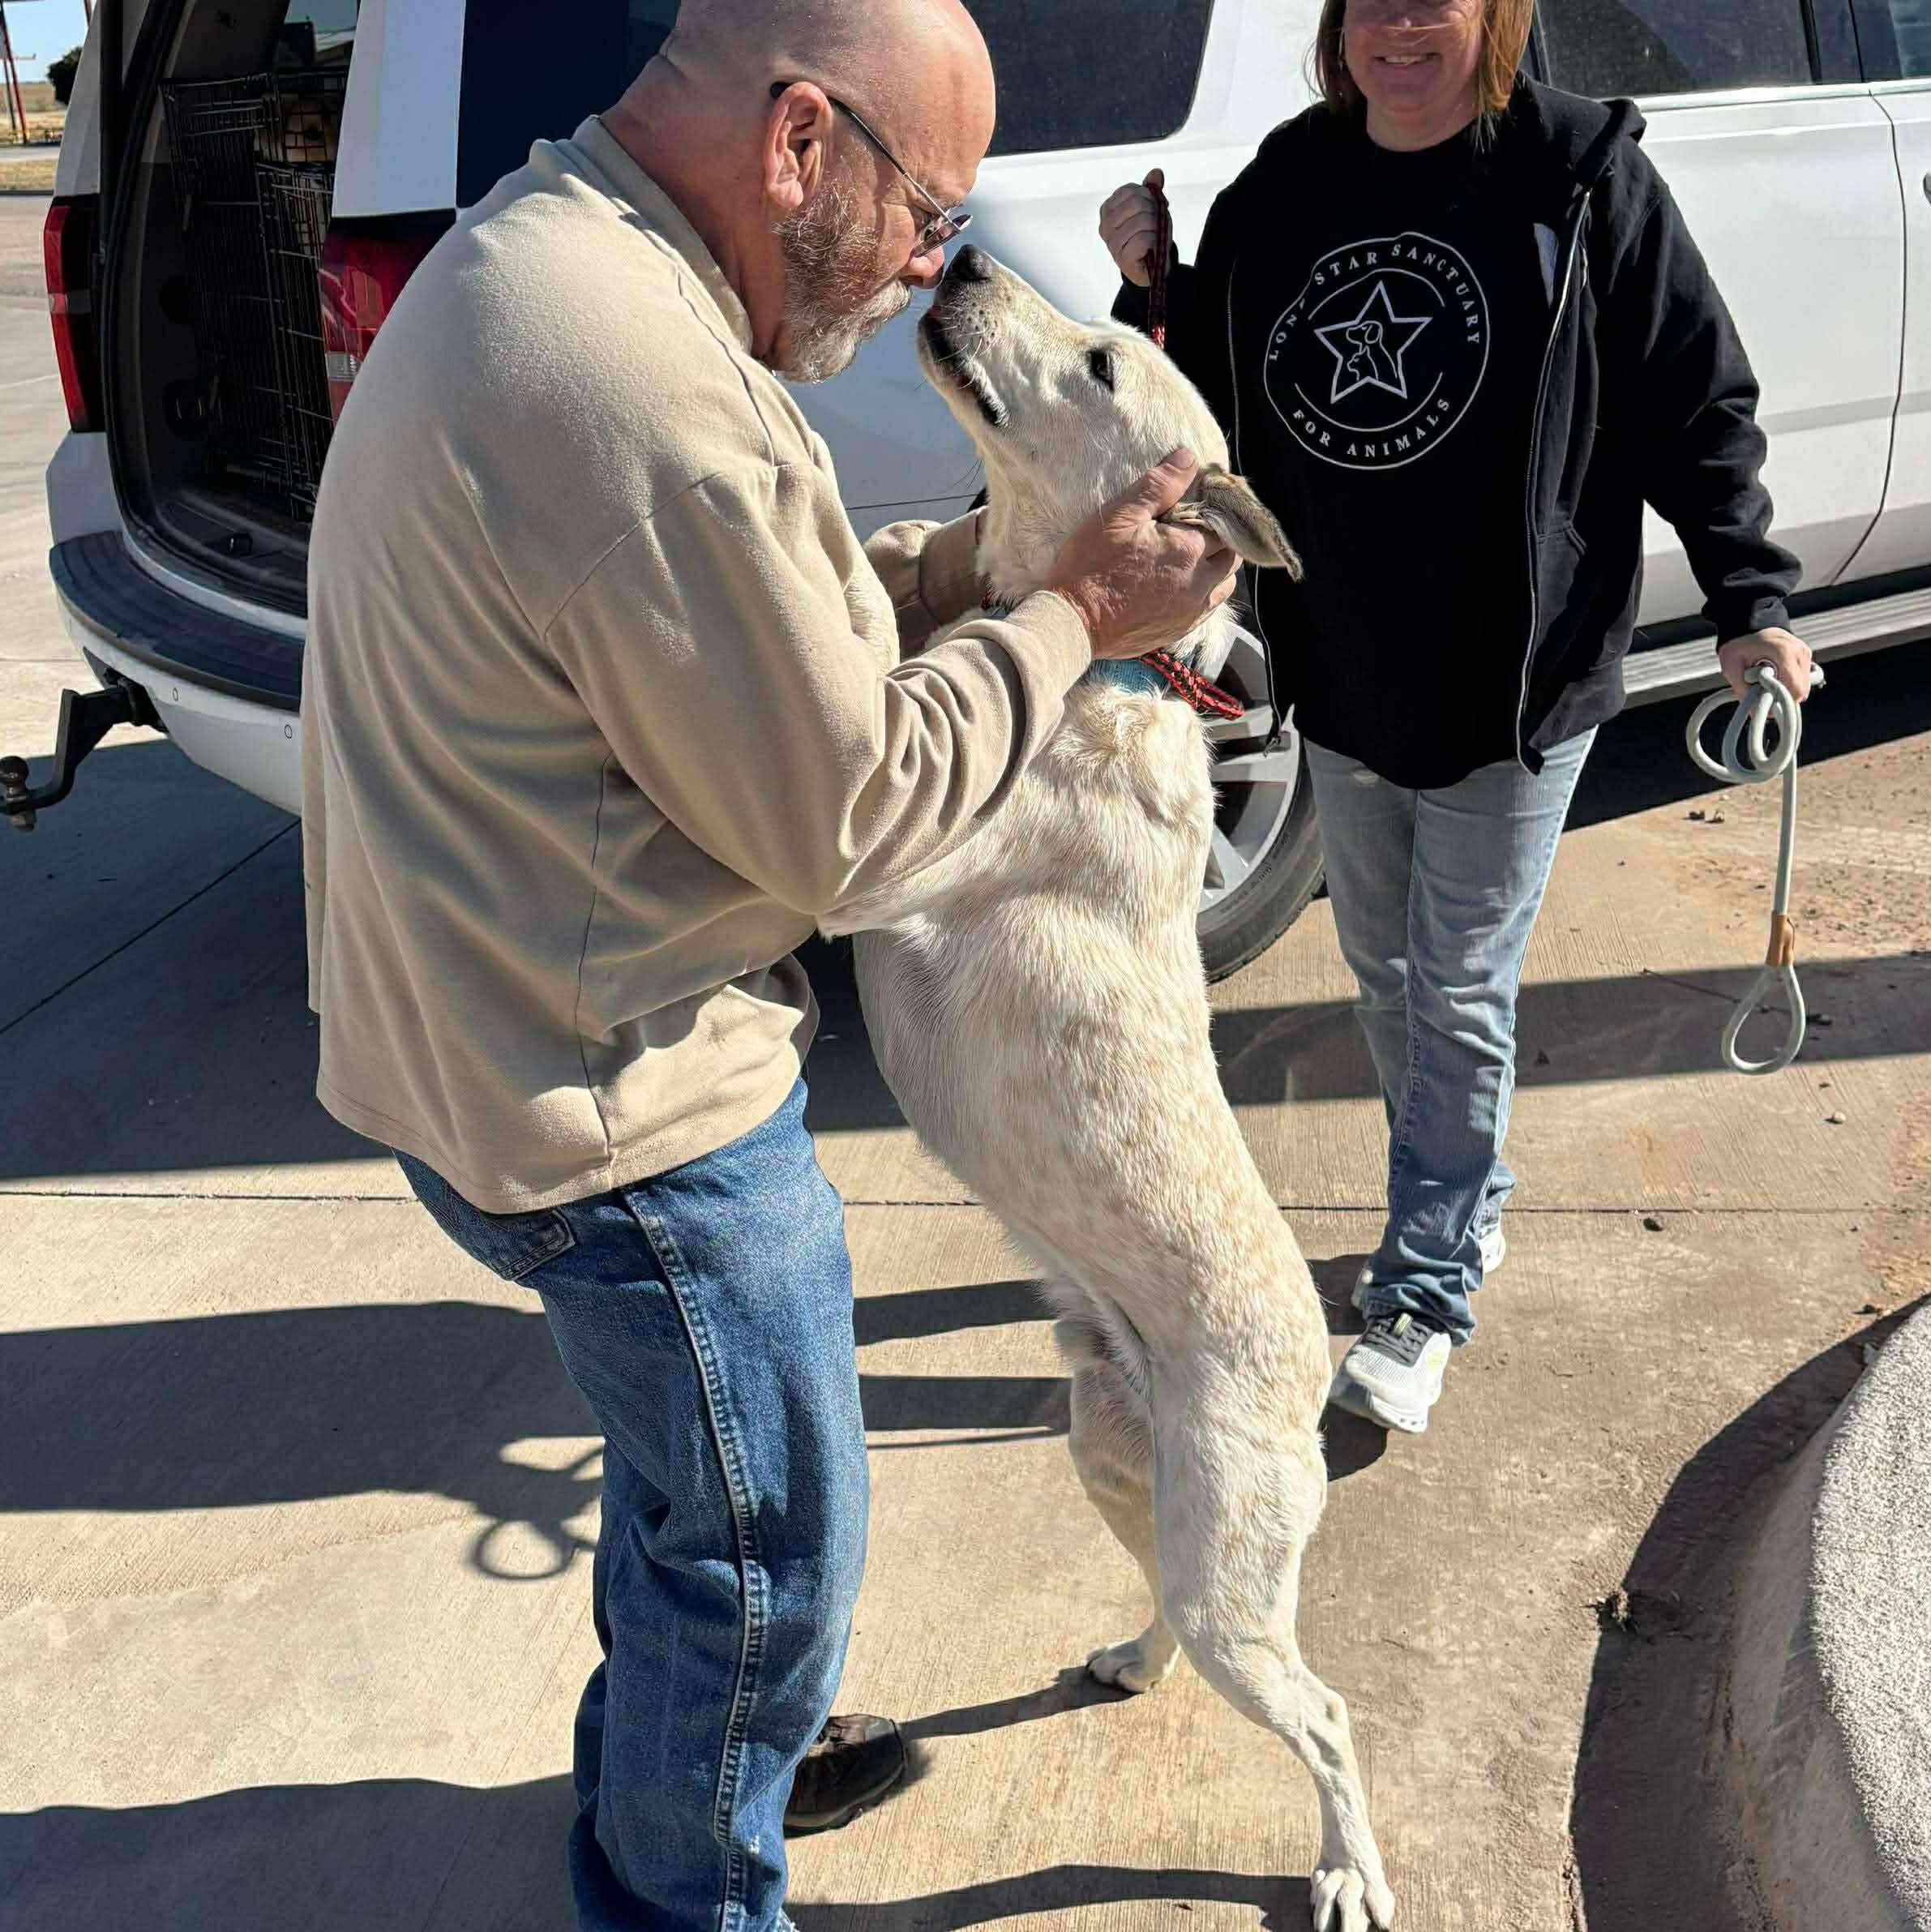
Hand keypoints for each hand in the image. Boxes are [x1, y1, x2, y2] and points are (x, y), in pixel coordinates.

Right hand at [1045, 448, 1238, 660]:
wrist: (1073, 624)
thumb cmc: (1090, 566)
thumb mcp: (1120, 515)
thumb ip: (1158, 485)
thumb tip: (1188, 457)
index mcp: (1190, 548)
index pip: (1222, 522)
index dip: (1212, 510)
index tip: (1196, 505)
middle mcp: (1200, 582)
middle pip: (1231, 555)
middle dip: (1220, 539)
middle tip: (1194, 530)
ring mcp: (1191, 611)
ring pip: (1225, 584)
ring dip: (1217, 568)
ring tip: (1192, 558)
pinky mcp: (1179, 631)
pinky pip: (1208, 609)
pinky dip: (1205, 593)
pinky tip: (1183, 585)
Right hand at [1099, 169, 1165, 287]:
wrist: (1154, 266)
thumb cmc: (1150, 234)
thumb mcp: (1153, 207)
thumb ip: (1152, 189)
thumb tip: (1157, 173)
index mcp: (1108, 210)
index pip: (1132, 191)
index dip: (1148, 197)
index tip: (1150, 210)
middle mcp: (1106, 226)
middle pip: (1137, 203)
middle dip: (1153, 212)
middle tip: (1154, 225)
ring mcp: (1112, 244)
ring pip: (1142, 221)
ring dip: (1155, 228)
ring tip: (1153, 237)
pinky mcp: (1122, 258)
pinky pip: (1144, 239)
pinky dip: (1154, 241)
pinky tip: (1151, 248)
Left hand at [1718, 627, 1814, 702]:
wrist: (1747, 621)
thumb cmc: (1738, 643)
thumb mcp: (1731, 667)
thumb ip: (1743, 691)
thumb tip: (1755, 713)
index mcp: (1785, 654)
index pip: (1795, 690)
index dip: (1781, 703)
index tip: (1764, 702)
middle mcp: (1800, 652)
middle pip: (1801, 691)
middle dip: (1782, 697)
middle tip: (1761, 691)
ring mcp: (1805, 652)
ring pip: (1803, 686)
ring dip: (1785, 689)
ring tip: (1766, 680)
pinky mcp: (1805, 653)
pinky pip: (1801, 677)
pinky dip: (1789, 682)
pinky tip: (1774, 675)